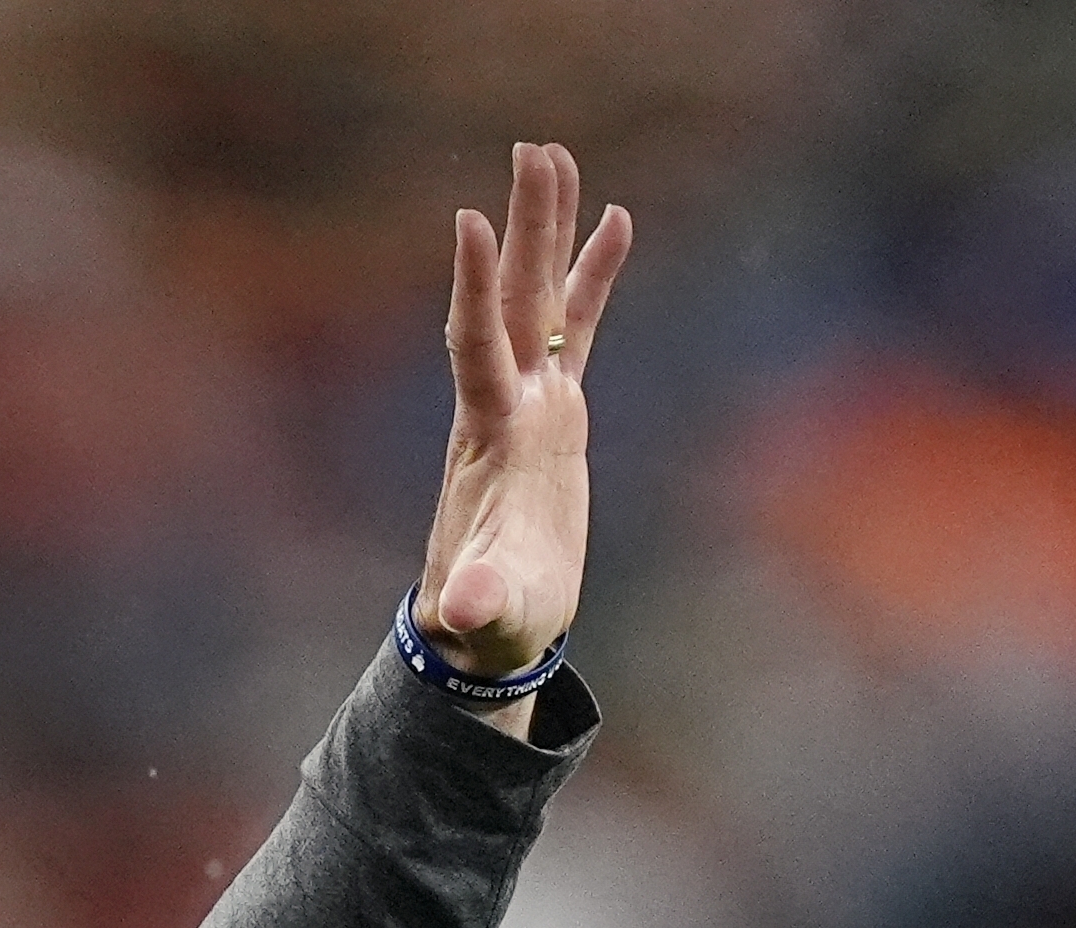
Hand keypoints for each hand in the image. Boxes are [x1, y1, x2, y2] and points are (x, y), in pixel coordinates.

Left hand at [414, 142, 633, 688]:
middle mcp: (507, 406)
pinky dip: (592, 276)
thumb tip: (460, 612)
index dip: (473, 289)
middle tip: (533, 150)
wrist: (486, 627)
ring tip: (556, 157)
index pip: (477, 346)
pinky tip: (615, 221)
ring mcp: (532, 404)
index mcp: (492, 436)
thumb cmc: (490, 621)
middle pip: (512, 300)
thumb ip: (478, 603)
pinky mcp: (558, 413)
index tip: (468, 222)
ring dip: (550, 232)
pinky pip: (578, 328)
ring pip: (541, 301)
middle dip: (523, 228)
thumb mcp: (490, 614)